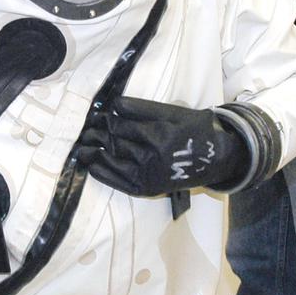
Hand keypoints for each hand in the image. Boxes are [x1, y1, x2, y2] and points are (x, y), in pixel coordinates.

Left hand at [76, 97, 246, 196]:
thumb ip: (145, 108)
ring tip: (81, 146)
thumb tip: (116, 105)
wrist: (214, 161)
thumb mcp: (176, 113)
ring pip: (112, 160)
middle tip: (88, 128)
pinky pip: (118, 182)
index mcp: (161, 133)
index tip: (101, 113)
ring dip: (93, 152)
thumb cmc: (194, 131)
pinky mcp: (148, 189)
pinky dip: (102, 173)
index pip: (123, 123)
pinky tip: (92, 165)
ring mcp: (149, 174)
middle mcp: (153, 155)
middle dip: (98, 132)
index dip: (108, 117)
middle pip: (115, 140)